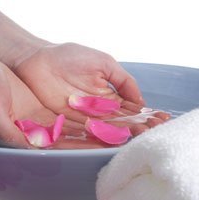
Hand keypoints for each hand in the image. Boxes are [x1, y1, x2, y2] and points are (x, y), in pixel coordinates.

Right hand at [0, 55, 108, 148]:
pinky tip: (103, 118)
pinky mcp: (43, 111)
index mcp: (24, 138)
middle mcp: (35, 134)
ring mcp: (41, 122)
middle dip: (94, 142)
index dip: (80, 149)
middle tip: (120, 142)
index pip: (58, 148)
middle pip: (70, 141)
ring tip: (118, 132)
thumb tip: (31, 145)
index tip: (103, 149)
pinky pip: (68, 115)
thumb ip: (8, 132)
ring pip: (73, 129)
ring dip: (94, 131)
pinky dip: (85, 116)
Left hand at [13, 42, 168, 134]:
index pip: (131, 109)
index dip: (146, 115)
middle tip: (153, 132)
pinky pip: (86, 135)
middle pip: (121, 123)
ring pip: (106, 131)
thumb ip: (123, 80)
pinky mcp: (67, 125)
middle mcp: (99, 111)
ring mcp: (84, 119)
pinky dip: (100, 139)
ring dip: (123, 135)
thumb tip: (141, 101)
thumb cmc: (69, 57)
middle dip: (138, 127)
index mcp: (109, 96)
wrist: (36, 60)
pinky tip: (114, 143)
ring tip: (139, 138)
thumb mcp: (103, 63)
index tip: (162, 119)